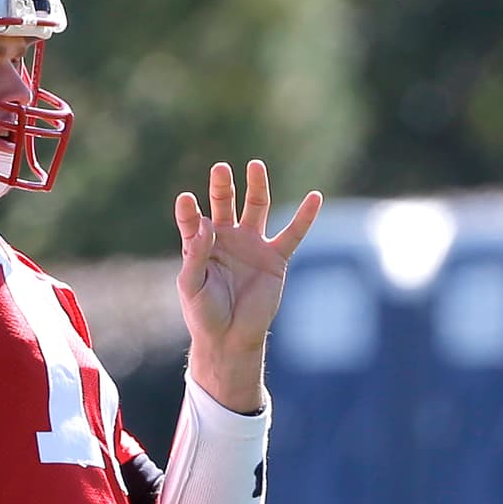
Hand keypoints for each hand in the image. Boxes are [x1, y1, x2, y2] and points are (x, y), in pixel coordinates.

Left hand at [174, 160, 322, 410]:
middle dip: (222, 186)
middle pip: (224, 203)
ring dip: (256, 186)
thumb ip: (195, 256)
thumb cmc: (204, 313)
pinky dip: (305, 216)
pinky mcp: (275, 258)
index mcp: (200, 244)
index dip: (189, 210)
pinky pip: (293, 233)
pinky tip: (315, 197)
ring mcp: (251, 245)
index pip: (193, 219)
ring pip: (256, 208)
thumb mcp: (191, 285)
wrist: (230, 338)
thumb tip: (206, 225)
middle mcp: (226, 238)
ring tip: (255, 165)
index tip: (186, 200)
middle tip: (220, 168)